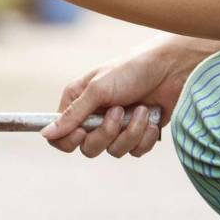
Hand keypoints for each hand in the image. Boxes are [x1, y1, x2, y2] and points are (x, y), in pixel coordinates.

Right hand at [40, 36, 219, 157]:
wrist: (173, 68)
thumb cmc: (132, 70)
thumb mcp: (98, 90)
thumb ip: (72, 115)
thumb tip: (45, 134)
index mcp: (77, 103)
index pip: (60, 135)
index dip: (69, 140)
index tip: (83, 131)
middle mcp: (94, 117)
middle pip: (87, 148)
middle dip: (106, 133)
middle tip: (118, 112)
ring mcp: (116, 127)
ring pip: (113, 151)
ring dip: (130, 132)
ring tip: (141, 110)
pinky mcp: (138, 134)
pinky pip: (134, 151)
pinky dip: (145, 137)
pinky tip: (151, 118)